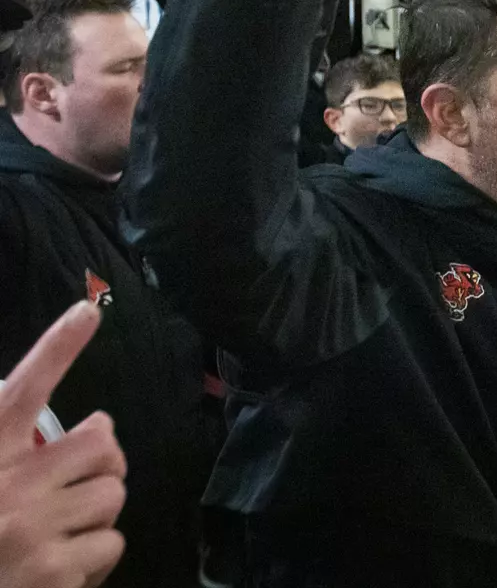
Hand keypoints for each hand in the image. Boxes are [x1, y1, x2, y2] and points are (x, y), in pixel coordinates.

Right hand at [0, 302, 126, 587]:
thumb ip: (19, 452)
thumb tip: (99, 428)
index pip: (24, 389)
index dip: (57, 347)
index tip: (87, 310)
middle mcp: (8, 486)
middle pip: (100, 445)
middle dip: (103, 463)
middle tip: (81, 482)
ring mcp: (32, 530)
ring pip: (111, 496)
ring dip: (97, 513)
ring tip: (61, 531)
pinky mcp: (55, 571)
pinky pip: (110, 545)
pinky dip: (94, 558)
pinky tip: (60, 568)